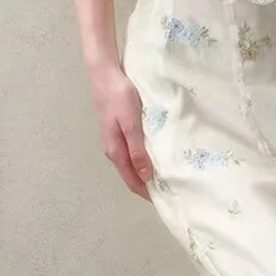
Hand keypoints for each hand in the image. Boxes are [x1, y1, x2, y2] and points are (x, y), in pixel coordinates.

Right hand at [88, 63, 153, 200]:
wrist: (104, 75)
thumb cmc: (119, 97)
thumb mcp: (131, 123)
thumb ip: (137, 149)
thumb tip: (145, 175)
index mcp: (116, 151)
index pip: (132, 181)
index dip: (146, 193)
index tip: (165, 200)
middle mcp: (113, 150)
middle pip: (131, 175)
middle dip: (148, 185)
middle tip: (170, 190)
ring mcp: (114, 141)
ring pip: (131, 164)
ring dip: (145, 172)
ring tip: (166, 176)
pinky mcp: (118, 131)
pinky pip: (131, 152)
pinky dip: (142, 159)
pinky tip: (154, 155)